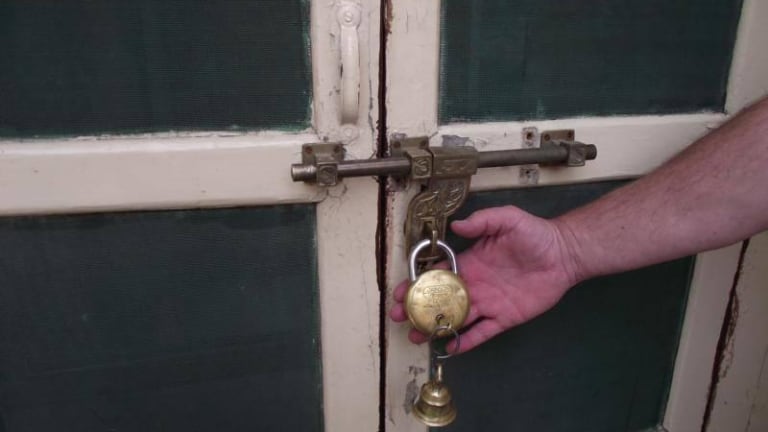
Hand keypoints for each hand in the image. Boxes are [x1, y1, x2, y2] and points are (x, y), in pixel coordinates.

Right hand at [389, 206, 579, 352]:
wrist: (564, 253)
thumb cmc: (535, 234)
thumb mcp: (507, 218)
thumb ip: (482, 221)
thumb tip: (455, 226)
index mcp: (471, 262)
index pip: (438, 275)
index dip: (418, 284)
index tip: (400, 292)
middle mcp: (475, 284)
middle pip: (441, 300)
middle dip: (419, 309)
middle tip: (400, 317)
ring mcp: (489, 303)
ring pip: (457, 318)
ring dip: (435, 327)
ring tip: (416, 337)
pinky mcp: (505, 318)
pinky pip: (483, 332)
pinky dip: (466, 341)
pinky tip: (450, 347)